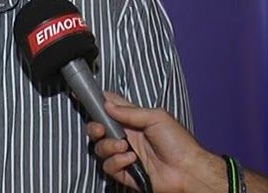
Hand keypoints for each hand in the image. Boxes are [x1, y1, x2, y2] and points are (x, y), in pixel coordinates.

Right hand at [87, 92, 224, 192]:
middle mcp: (125, 136)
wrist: (188, 171)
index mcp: (132, 120)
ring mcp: (124, 154)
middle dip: (94, 127)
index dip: (95, 101)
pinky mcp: (125, 173)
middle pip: (97, 128)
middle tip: (101, 129)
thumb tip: (107, 104)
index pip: (109, 107)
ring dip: (108, 146)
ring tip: (125, 148)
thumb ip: (130, 111)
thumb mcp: (156, 117)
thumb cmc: (177, 141)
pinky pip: (108, 166)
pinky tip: (131, 160)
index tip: (79, 94)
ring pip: (99, 148)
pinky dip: (117, 162)